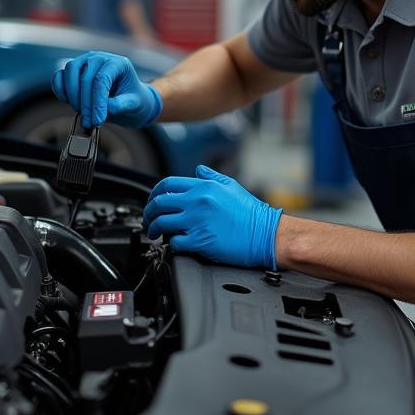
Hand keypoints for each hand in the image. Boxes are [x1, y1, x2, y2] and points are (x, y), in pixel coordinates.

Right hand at [51, 51, 161, 128]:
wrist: (128, 98)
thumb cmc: (132, 99)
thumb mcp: (134, 104)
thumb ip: (121, 105)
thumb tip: (103, 108)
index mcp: (119, 63)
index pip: (102, 79)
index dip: (98, 101)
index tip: (98, 120)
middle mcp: (101, 58)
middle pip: (85, 76)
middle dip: (85, 103)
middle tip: (89, 121)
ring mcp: (85, 61)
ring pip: (70, 71)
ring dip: (72, 94)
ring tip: (80, 112)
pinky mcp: (74, 70)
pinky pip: (60, 75)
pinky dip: (59, 89)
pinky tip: (67, 102)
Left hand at [143, 165, 281, 268]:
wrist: (266, 234)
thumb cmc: (251, 213)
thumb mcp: (231, 186)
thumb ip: (210, 176)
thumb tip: (197, 170)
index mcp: (203, 187)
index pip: (167, 184)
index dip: (154, 194)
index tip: (152, 202)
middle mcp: (197, 202)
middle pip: (159, 203)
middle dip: (148, 213)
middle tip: (149, 220)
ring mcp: (197, 222)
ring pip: (162, 223)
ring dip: (154, 229)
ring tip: (155, 234)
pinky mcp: (200, 241)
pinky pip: (174, 242)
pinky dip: (171, 244)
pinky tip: (175, 244)